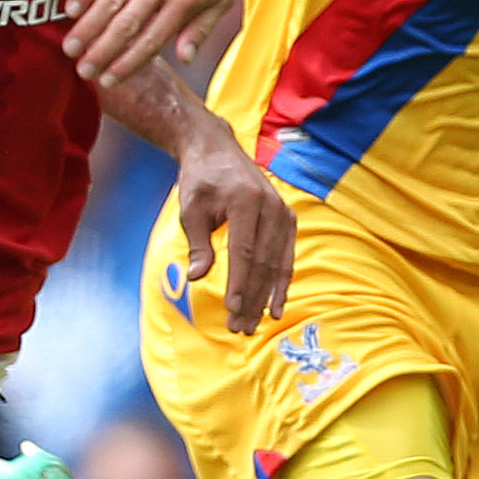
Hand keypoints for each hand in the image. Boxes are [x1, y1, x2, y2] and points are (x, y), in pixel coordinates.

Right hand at [69, 0, 259, 82]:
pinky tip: (72, 8)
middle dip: (101, 52)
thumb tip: (184, 58)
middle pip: (126, 24)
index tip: (109, 79)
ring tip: (71, 47)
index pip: (151, 40)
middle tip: (83, 70)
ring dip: (88, 26)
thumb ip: (201, 27)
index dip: (127, 63)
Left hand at [171, 122, 298, 334]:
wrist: (217, 151)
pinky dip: (281, 283)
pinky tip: (274, 307)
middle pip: (262, 263)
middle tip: (238, 327)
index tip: (231, 310)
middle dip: (250, 298)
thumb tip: (197, 278)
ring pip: (277, 263)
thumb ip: (198, 244)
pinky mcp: (288, 219)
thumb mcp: (191, 210)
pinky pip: (286, 257)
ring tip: (252, 324)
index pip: (244, 252)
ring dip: (265, 297)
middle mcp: (271, 206)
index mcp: (246, 201)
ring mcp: (283, 213)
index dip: (238, 284)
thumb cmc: (200, 181)